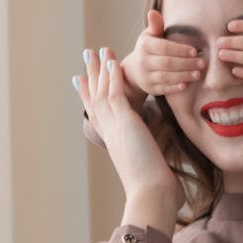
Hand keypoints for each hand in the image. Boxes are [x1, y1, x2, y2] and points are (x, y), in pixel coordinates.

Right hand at [74, 48, 184, 208]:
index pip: (96, 113)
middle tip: (86, 55)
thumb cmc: (153, 189)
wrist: (150, 194)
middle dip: (91, 75)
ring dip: (101, 68)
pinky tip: (113, 62)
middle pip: (95, 97)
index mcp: (113, 141)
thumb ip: (151, 164)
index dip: (88, 95)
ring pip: (103, 91)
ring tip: (99, 49)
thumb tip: (163, 174)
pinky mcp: (125, 122)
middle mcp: (110, 132)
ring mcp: (115, 126)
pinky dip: (113, 77)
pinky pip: (116, 94)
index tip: (79, 81)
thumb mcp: (148, 170)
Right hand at [122, 10, 204, 97]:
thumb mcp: (150, 35)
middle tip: (202, 63)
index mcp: (145, 46)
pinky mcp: (150, 88)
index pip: (165, 47)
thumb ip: (156, 25)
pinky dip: (175, 88)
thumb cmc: (148, 49)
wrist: (134, 70)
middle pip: (168, 63)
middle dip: (186, 63)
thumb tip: (153, 12)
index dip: (181, 50)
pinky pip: (163, 89)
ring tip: (198, 74)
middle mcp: (143, 61)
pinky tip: (186, 85)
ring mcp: (146, 76)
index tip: (195, 51)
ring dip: (184, 76)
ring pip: (166, 77)